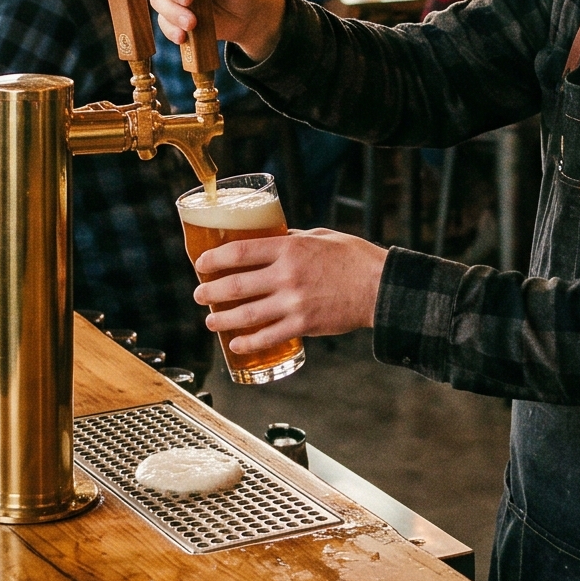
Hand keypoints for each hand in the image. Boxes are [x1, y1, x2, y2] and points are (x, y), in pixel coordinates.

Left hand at [191, 228, 385, 347]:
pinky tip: (236, 344)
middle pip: (236, 285)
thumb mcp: (321, 236)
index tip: (201, 264)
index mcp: (290, 248)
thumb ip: (294, 238)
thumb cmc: (354, 258)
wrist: (379, 287)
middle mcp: (287, 275)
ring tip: (210, 321)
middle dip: (210, 292)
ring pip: (246, 314)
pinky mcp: (303, 325)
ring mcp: (294, 302)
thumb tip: (272, 237)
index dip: (214, 258)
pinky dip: (248, 342)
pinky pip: (268, 336)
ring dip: (222, 319)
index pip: (240, 251)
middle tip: (200, 295)